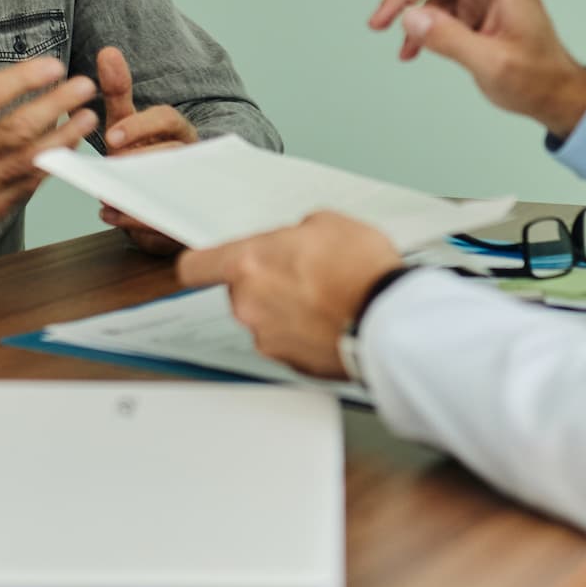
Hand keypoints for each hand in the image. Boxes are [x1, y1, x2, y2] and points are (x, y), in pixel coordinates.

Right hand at [0, 17, 98, 233]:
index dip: (25, 79)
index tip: (55, 65)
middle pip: (17, 129)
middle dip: (57, 105)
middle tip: (85, 86)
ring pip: (29, 160)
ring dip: (64, 137)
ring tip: (89, 116)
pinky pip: (27, 186)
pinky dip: (50, 165)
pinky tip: (68, 145)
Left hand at [94, 44, 194, 254]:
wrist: (160, 198)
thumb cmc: (144, 154)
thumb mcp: (127, 124)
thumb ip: (118, 91)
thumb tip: (108, 51)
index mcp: (178, 131)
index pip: (167, 119)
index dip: (140, 126)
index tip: (111, 136)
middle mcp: (191, 158)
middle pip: (174, 155)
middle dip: (142, 160)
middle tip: (113, 168)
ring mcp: (194, 189)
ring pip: (176, 192)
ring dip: (139, 196)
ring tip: (109, 198)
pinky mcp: (187, 220)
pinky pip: (170, 225)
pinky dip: (138, 223)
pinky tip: (111, 215)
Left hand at [178, 212, 402, 379]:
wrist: (390, 319)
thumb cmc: (362, 271)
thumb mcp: (329, 222)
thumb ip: (296, 233)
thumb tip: (299, 241)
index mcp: (248, 265)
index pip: (195, 267)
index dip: (201, 264)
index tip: (206, 264)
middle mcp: (249, 306)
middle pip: (241, 292)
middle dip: (267, 282)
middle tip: (304, 272)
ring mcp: (269, 339)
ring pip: (268, 319)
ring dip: (289, 310)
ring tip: (328, 298)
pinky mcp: (293, 364)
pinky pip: (291, 342)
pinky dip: (307, 334)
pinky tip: (335, 320)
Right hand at [356, 0, 585, 138]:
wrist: (552, 98)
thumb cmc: (536, 78)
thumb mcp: (493, 64)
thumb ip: (450, 41)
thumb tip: (410, 19)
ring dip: (402, 1)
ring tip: (379, 25)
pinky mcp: (472, 13)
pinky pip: (435, 7)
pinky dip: (417, 25)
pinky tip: (406, 49)